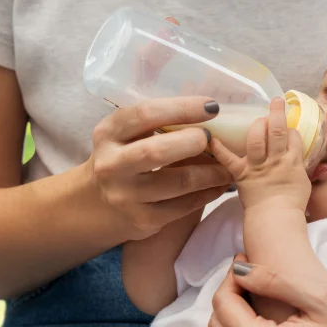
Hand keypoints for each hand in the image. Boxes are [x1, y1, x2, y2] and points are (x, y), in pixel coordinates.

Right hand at [88, 96, 231, 239]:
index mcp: (108, 134)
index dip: (181, 109)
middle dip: (193, 142)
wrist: (97, 206)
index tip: (211, 107)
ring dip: (211, 172)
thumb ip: (156, 120)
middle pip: (157, 152)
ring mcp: (126, 197)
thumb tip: (206, 105)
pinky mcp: (143, 221)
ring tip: (229, 165)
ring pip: (179, 183)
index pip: (144, 115)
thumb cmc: (122, 158)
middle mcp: (112, 166)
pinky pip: (184, 206)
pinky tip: (219, 185)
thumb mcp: (125, 135)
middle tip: (213, 138)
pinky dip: (208, 193)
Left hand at [209, 97, 310, 211]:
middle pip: (277, 130)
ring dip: (257, 124)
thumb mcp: (304, 183)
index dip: (291, 128)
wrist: (276, 220)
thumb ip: (300, 167)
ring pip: (256, 139)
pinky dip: (219, 149)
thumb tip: (300, 159)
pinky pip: (228, 160)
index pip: (293, 136)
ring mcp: (257, 166)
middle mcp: (275, 160)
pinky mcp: (241, 174)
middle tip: (276, 101)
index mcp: (293, 161)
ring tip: (257, 117)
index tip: (287, 127)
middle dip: (276, 113)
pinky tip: (211, 138)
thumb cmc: (292, 204)